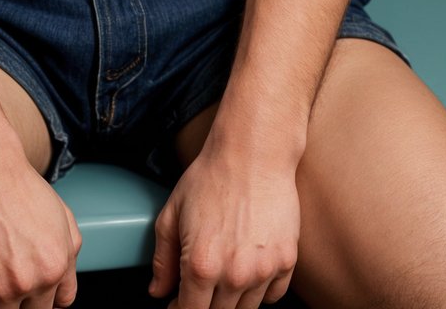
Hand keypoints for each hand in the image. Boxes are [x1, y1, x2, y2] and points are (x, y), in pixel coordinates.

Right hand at [0, 150, 81, 308]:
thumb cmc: (22, 190)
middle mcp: (30, 281)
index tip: (37, 294)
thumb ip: (70, 262)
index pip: (58, 306)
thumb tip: (62, 297)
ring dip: (2, 304)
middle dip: (26, 303)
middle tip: (17, 280)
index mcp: (55, 266)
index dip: (48, 299)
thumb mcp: (64, 219)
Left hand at [148, 148, 299, 308]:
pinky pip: (273, 296)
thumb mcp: (172, 213)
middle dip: (204, 306)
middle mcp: (234, 275)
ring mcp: (264, 270)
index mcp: (201, 265)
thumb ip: (162, 259)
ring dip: (231, 301)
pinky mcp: (287, 261)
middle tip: (199, 288)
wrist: (254, 152)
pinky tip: (249, 271)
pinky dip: (261, 291)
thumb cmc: (212, 176)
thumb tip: (158, 291)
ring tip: (223, 276)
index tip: (177, 304)